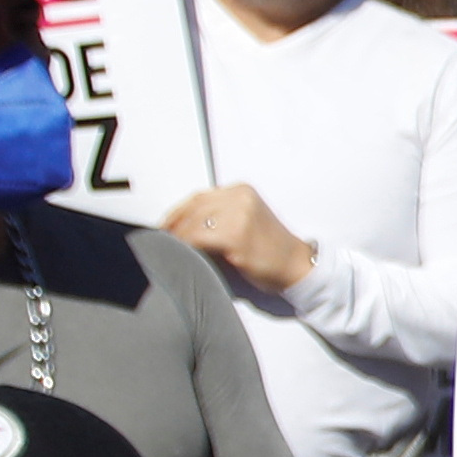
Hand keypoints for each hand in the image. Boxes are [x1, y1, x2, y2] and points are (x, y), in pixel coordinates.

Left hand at [164, 180, 316, 292]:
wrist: (295, 265)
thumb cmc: (269, 248)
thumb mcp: (245, 219)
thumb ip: (218, 215)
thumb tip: (181, 224)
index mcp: (241, 190)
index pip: (198, 197)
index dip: (176, 213)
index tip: (164, 227)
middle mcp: (240, 198)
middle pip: (193, 208)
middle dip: (172, 225)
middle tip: (161, 240)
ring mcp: (239, 216)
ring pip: (193, 222)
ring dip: (177, 237)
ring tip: (169, 249)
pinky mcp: (236, 237)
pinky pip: (199, 238)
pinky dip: (186, 246)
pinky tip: (182, 254)